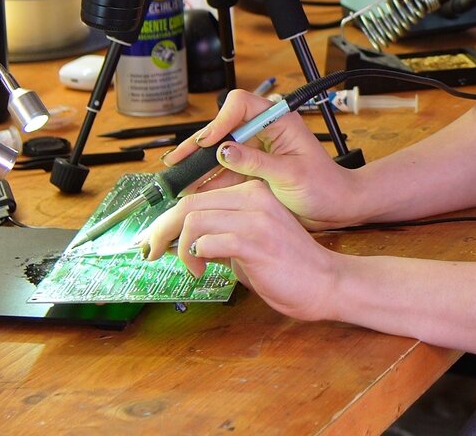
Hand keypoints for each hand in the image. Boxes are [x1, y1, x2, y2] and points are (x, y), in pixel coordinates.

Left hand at [140, 179, 341, 322]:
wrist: (325, 282)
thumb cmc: (289, 267)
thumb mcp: (247, 246)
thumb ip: (219, 238)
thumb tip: (182, 242)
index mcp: (252, 194)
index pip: (196, 197)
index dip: (166, 219)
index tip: (152, 239)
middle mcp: (253, 198)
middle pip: (188, 204)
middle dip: (160, 231)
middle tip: (150, 252)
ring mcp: (256, 217)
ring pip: (193, 220)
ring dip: (179, 248)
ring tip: (190, 268)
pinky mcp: (256, 241)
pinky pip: (209, 241)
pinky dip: (195, 256)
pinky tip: (202, 270)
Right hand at [159, 88, 360, 229]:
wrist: (336, 206)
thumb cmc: (324, 186)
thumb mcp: (290, 174)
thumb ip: (256, 162)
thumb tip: (223, 150)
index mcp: (279, 120)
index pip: (240, 104)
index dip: (220, 121)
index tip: (209, 143)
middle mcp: (264, 130)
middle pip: (223, 128)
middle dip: (199, 145)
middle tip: (176, 161)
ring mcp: (256, 149)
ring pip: (219, 151)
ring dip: (199, 166)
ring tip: (178, 179)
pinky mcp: (252, 168)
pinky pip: (225, 171)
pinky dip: (208, 181)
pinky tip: (192, 191)